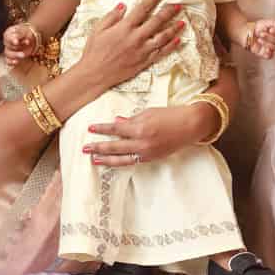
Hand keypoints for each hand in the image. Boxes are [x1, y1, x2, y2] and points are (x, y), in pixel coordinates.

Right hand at [4, 23, 37, 66]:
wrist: (31, 38)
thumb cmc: (26, 33)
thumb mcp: (25, 32)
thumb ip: (21, 35)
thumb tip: (20, 40)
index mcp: (9, 34)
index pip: (8, 37)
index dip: (12, 40)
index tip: (17, 42)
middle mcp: (7, 42)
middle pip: (9, 46)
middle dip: (17, 47)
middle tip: (24, 49)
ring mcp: (9, 50)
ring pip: (8, 53)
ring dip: (15, 55)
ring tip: (23, 55)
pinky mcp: (11, 57)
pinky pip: (8, 60)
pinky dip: (11, 62)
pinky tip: (16, 62)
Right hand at [78, 0, 183, 92]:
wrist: (95, 74)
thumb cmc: (94, 51)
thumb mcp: (98, 29)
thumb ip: (111, 16)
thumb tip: (122, 5)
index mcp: (124, 27)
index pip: (142, 9)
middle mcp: (136, 38)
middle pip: (157, 21)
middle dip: (169, 11)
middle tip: (178, 5)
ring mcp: (142, 50)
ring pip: (163, 37)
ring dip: (174, 28)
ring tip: (183, 21)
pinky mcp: (144, 61)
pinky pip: (161, 52)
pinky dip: (171, 46)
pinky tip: (178, 40)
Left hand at [83, 103, 210, 167]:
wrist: (190, 126)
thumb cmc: (170, 115)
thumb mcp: (149, 112)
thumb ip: (131, 119)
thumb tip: (116, 121)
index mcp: (140, 128)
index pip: (115, 128)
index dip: (101, 129)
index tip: (89, 129)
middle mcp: (142, 142)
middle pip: (114, 146)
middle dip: (98, 147)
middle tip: (84, 148)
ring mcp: (146, 152)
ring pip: (121, 159)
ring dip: (106, 159)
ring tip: (94, 159)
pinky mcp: (151, 158)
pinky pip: (132, 161)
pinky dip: (121, 162)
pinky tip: (112, 161)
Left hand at [246, 18, 274, 59]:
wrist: (245, 33)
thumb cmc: (256, 27)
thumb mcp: (265, 22)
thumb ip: (274, 23)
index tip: (270, 30)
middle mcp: (274, 40)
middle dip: (269, 37)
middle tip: (261, 34)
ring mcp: (269, 47)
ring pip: (273, 47)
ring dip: (266, 43)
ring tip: (258, 40)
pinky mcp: (264, 53)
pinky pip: (270, 56)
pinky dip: (269, 54)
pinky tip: (266, 50)